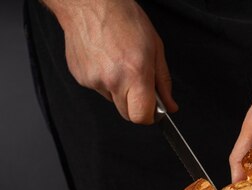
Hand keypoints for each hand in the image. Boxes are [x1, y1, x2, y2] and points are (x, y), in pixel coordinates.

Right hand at [46, 0, 176, 122]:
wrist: (90, 3)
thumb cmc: (123, 18)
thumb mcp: (155, 48)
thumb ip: (163, 82)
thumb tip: (170, 105)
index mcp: (135, 73)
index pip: (141, 117)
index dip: (149, 116)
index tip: (153, 109)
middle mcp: (113, 80)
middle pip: (126, 114)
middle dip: (135, 103)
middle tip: (137, 80)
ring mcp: (94, 80)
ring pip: (112, 100)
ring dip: (118, 89)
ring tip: (118, 62)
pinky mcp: (81, 77)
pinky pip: (98, 89)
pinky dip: (103, 80)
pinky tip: (105, 59)